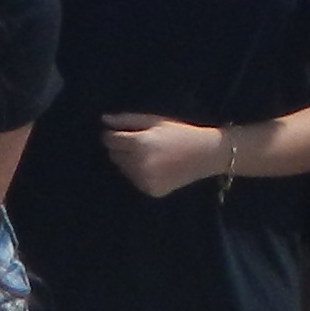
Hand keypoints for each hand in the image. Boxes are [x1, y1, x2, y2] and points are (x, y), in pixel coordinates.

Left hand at [101, 113, 226, 198]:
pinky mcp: (151, 191)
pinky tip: (156, 166)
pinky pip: (135, 180)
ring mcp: (145, 180)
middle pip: (114, 155)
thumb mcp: (154, 121)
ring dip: (129, 162)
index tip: (118, 132)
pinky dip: (140, 174)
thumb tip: (104, 120)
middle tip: (140, 143)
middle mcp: (140, 164)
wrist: (205, 154)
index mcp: (140, 143)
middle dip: (121, 148)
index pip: (110, 140)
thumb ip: (127, 120)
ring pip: (123, 169)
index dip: (111, 135)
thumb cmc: (179, 132)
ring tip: (150, 154)